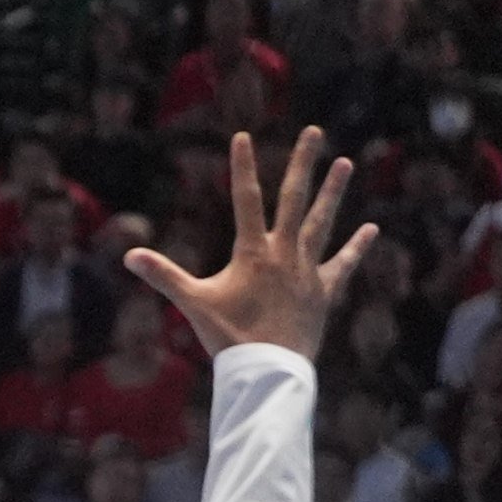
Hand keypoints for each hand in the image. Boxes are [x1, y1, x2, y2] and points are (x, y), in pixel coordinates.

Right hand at [121, 129, 369, 360]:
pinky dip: (357, 247)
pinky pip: (343, 264)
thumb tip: (129, 256)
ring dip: (333, 192)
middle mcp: (284, 252)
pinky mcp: (323, 290)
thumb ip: (163, 275)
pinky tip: (372, 228)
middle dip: (304, 163)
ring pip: (321, 222)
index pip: (246, 200)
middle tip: (314, 132)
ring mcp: (307, 269)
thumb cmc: (229, 336)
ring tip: (345, 163)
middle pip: (294, 199)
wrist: (268, 368)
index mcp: (253, 252)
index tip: (244, 137)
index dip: (243, 167)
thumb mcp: (193, 303)